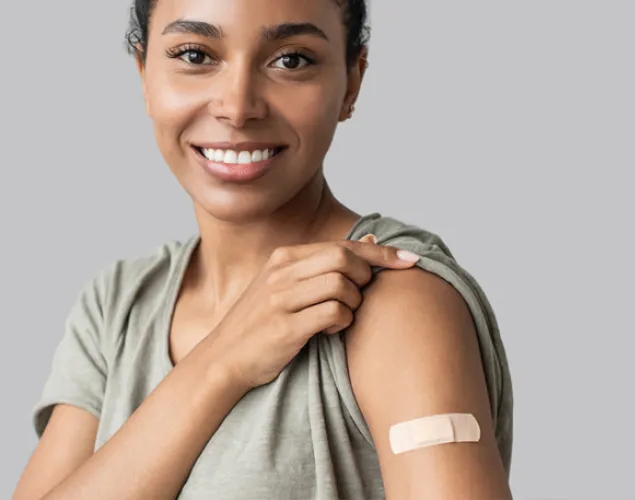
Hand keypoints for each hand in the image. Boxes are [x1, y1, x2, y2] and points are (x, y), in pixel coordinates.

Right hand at [197, 236, 420, 389]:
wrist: (224, 360)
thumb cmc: (260, 325)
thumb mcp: (284, 286)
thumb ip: (323, 266)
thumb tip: (372, 241)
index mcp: (282, 258)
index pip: (342, 245)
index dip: (381, 253)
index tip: (410, 262)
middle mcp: (281, 273)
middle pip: (345, 259)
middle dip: (366, 278)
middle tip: (360, 298)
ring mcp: (281, 298)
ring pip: (343, 285)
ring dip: (354, 303)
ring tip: (341, 317)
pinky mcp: (285, 326)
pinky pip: (334, 312)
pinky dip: (342, 321)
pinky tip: (331, 329)